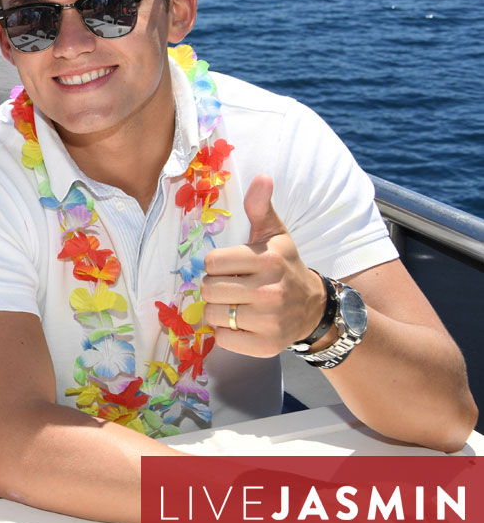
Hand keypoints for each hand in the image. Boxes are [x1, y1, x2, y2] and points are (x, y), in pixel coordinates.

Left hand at [201, 175, 325, 357]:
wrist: (314, 309)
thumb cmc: (285, 267)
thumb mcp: (276, 235)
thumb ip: (261, 207)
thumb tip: (261, 177)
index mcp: (268, 260)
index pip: (212, 263)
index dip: (215, 265)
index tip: (229, 267)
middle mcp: (270, 291)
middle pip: (208, 290)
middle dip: (213, 288)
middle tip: (230, 288)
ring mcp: (269, 320)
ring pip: (213, 315)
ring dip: (217, 311)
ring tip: (235, 305)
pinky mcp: (265, 345)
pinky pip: (223, 339)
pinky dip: (226, 333)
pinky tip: (242, 323)